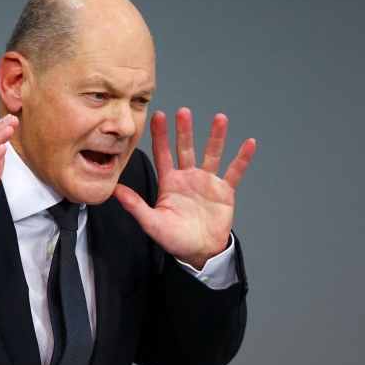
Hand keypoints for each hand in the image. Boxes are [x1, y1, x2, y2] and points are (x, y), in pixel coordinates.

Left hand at [113, 109, 254, 268]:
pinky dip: (242, 158)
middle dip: (184, 131)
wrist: (199, 252)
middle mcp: (188, 177)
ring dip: (216, 137)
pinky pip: (234, 171)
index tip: (158, 116)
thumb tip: (114, 191)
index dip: (160, 136)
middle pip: (186, 149)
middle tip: (183, 112)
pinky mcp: (224, 191)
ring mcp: (207, 182)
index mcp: (169, 182)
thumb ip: (135, 205)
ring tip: (219, 119)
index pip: (162, 154)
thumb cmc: (173, 238)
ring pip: (212, 154)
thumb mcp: (152, 223)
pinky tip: (249, 143)